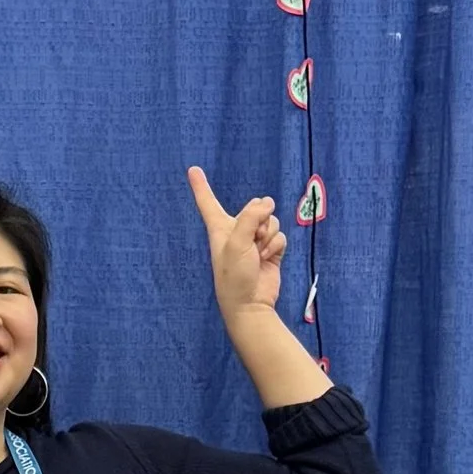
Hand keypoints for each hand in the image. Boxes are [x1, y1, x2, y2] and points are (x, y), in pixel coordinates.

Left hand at [188, 165, 287, 325]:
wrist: (250, 303)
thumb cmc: (234, 275)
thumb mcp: (236, 242)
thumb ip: (251, 217)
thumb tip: (268, 203)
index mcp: (219, 228)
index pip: (208, 202)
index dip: (201, 186)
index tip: (192, 169)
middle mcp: (237, 231)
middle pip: (255, 206)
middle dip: (260, 218)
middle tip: (252, 238)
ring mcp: (254, 240)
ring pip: (270, 220)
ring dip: (268, 235)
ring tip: (259, 253)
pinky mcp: (270, 250)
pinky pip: (280, 235)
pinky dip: (276, 246)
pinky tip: (267, 259)